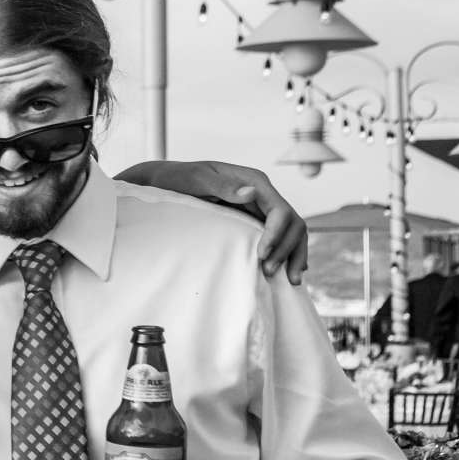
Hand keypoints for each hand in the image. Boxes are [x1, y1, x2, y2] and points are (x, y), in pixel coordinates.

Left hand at [120, 160, 307, 282]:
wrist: (165, 180)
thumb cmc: (178, 178)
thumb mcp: (196, 180)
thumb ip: (222, 186)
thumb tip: (251, 193)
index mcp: (254, 181)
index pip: (280, 211)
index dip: (276, 235)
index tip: (261, 255)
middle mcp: (262, 193)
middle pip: (293, 223)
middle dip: (287, 249)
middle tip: (269, 272)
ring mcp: (260, 206)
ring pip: (291, 231)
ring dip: (292, 255)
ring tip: (289, 280)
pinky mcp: (253, 218)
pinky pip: (278, 236)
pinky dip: (286, 252)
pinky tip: (287, 271)